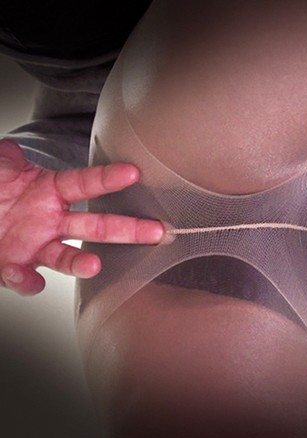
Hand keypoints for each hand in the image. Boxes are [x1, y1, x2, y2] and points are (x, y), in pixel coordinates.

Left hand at [0, 139, 163, 295]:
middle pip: (96, 225)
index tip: (133, 172)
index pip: (86, 183)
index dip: (109, 178)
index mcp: (50, 190)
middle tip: (158, 231)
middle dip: (129, 229)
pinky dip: (27, 281)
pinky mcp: (16, 268)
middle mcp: (51, 221)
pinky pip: (27, 280)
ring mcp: (37, 247)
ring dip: (82, 263)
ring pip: (67, 258)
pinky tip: (25, 276)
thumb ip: (5, 160)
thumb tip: (12, 152)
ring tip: (94, 266)